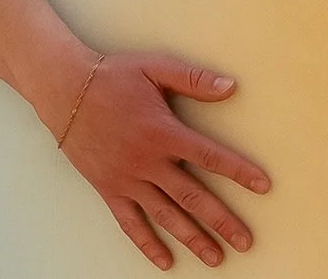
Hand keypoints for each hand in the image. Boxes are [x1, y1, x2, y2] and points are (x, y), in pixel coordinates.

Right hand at [51, 51, 270, 269]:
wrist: (64, 90)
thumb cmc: (112, 77)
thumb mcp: (154, 67)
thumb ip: (193, 79)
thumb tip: (231, 87)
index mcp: (163, 131)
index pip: (209, 156)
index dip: (239, 172)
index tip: (263, 187)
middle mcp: (147, 161)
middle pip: (192, 197)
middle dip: (222, 221)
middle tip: (245, 241)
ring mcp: (127, 179)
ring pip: (166, 215)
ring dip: (192, 238)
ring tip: (216, 258)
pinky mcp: (109, 188)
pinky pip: (130, 222)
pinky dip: (147, 244)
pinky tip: (165, 260)